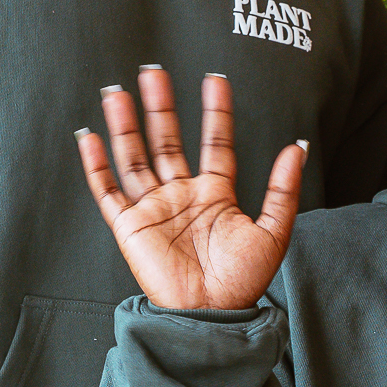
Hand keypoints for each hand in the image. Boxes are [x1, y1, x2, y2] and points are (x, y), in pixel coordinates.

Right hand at [78, 67, 303, 310]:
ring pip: (134, 157)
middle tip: (154, 71)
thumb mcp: (273, 232)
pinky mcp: (129, 227)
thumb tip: (297, 146)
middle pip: (167, 141)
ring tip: (118, 92)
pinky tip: (90, 137)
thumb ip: (283, 189)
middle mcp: (181, 196)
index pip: (214, 143)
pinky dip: (96, 165)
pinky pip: (108, 191)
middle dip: (160, 106)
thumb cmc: (242, 282)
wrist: (212, 314)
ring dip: (126, 125)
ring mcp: (153, 209)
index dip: (215, 111)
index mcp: (214, 195)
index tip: (215, 79)